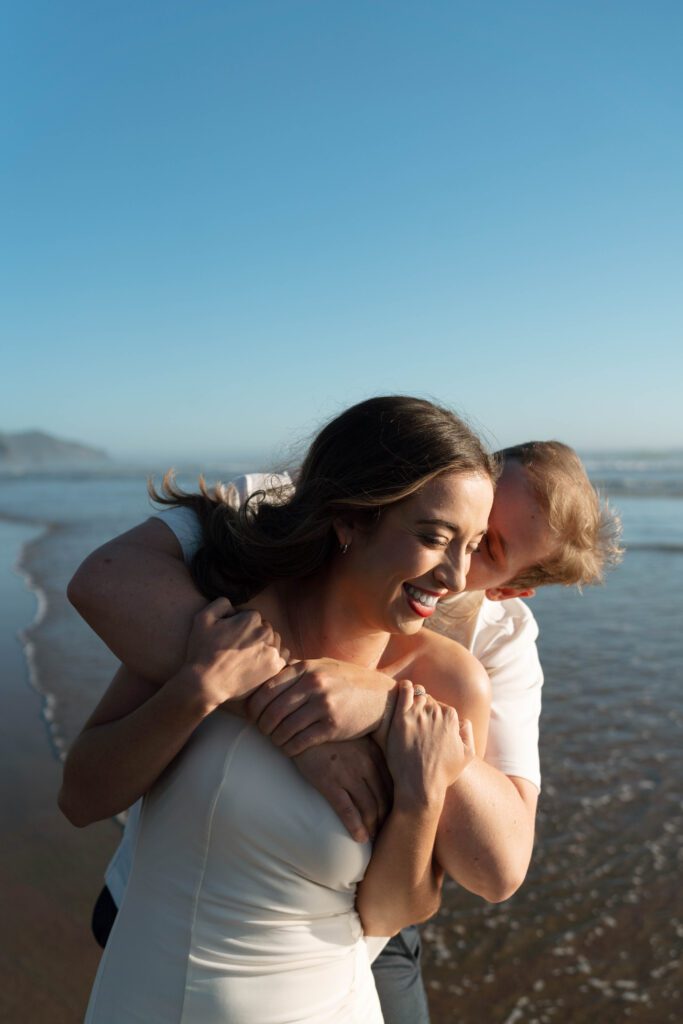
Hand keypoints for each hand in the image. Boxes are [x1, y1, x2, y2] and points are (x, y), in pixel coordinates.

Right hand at [179, 598, 287, 710]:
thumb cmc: (203, 650)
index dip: (238, 624)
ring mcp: (272, 650)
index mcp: (252, 618)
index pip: (250, 615)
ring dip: (263, 644)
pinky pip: (282, 655)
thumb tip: (233, 606)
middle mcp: (266, 632)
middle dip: (252, 633)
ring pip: (273, 640)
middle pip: (263, 627)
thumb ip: (221, 603)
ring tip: (246, 655)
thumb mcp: (203, 618)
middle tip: (236, 647)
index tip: (229, 635)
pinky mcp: (275, 667)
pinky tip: (260, 661)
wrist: (206, 683)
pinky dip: (273, 656)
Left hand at [245, 658, 393, 754]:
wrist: (381, 698)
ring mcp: (324, 705)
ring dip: (275, 739)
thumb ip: (297, 670)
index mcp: (306, 668)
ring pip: (284, 729)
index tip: (253, 716)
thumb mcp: (323, 666)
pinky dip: (290, 748)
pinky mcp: (332, 726)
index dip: (255, 707)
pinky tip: (290, 748)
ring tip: (277, 741)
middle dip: (263, 726)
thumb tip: (267, 675)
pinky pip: (300, 742)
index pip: (267, 690)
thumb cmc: (347, 682)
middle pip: (272, 711)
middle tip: (263, 732)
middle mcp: (313, 684)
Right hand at [293, 739, 392, 843]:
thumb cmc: (326, 733)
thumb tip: (375, 770)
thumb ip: (367, 750)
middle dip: (385, 818)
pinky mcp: (329, 782)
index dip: (392, 802)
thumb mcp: (352, 735)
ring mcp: (347, 773)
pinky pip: (348, 810)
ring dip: (373, 826)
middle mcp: (365, 764)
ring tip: (372, 837)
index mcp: (373, 752)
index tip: (392, 814)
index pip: (391, 784)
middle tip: (384, 831)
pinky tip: (360, 838)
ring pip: (368, 807)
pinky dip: (356, 827)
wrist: (299, 725)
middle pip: (382, 798)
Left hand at [386, 680, 474, 808]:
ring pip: (417, 696)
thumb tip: (464, 721)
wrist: (420, 786)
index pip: (443, 707)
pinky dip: (404, 688)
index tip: (428, 723)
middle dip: (424, 707)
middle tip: (416, 717)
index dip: (435, 715)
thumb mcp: (467, 755)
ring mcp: (419, 714)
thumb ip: (468, 734)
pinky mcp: (402, 718)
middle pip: (429, 700)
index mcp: (452, 718)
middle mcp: (437, 713)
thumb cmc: (443, 773)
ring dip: (414, 699)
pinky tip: (403, 688)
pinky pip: (404, 693)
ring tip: (408, 704)